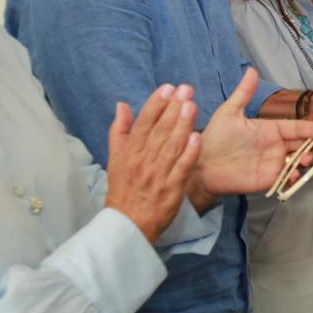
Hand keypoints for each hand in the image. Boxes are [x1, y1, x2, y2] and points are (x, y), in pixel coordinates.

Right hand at [104, 83, 202, 243]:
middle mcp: (143, 161)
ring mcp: (158, 175)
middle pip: (159, 131)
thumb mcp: (115, 158)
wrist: (128, 224)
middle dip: (173, 108)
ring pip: (171, 146)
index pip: (143, 123)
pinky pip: (182, 169)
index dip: (155, 104)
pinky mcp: (172, 189)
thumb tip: (122, 105)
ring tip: (192, 105)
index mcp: (130, 152)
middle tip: (185, 89)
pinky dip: (189, 154)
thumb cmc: (123, 188)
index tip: (167, 88)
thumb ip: (119, 130)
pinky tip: (198, 138)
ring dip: (182, 125)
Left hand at [197, 68, 312, 198]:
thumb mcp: (229, 112)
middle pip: (303, 144)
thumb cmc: (215, 138)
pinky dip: (295, 176)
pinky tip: (295, 173)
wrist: (201, 165)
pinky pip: (286, 178)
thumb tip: (251, 69)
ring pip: (299, 161)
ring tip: (308, 159)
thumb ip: (244, 93)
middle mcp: (276, 146)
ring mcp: (273, 163)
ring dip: (308, 160)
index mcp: (271, 129)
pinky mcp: (268, 179)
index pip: (297, 128)